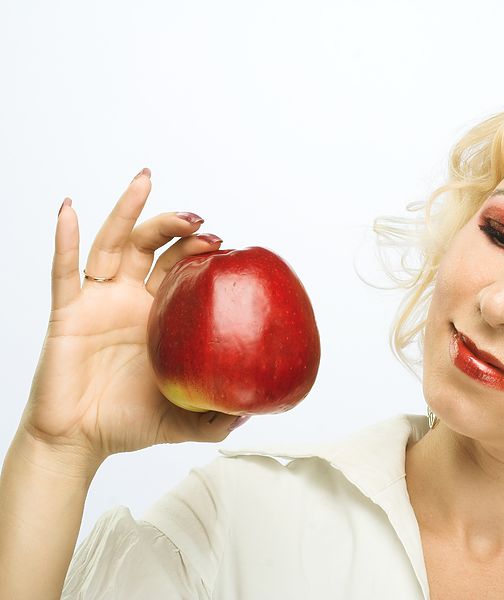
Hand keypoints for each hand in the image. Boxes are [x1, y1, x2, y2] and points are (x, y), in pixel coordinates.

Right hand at [19, 168, 243, 463]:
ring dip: (129, 212)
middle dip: (175, 226)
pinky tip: (70, 210)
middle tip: (200, 219)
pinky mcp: (68, 312)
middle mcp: (130, 300)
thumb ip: (221, 416)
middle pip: (152, 247)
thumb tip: (258, 411)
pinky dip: (66, 238)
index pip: (182, 269)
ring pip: (113, 244)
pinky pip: (64, 271)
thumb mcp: (188, 420)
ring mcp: (98, 302)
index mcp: (160, 316)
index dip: (200, 250)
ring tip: (146, 182)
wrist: (82, 441)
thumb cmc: (130, 423)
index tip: (223, 242)